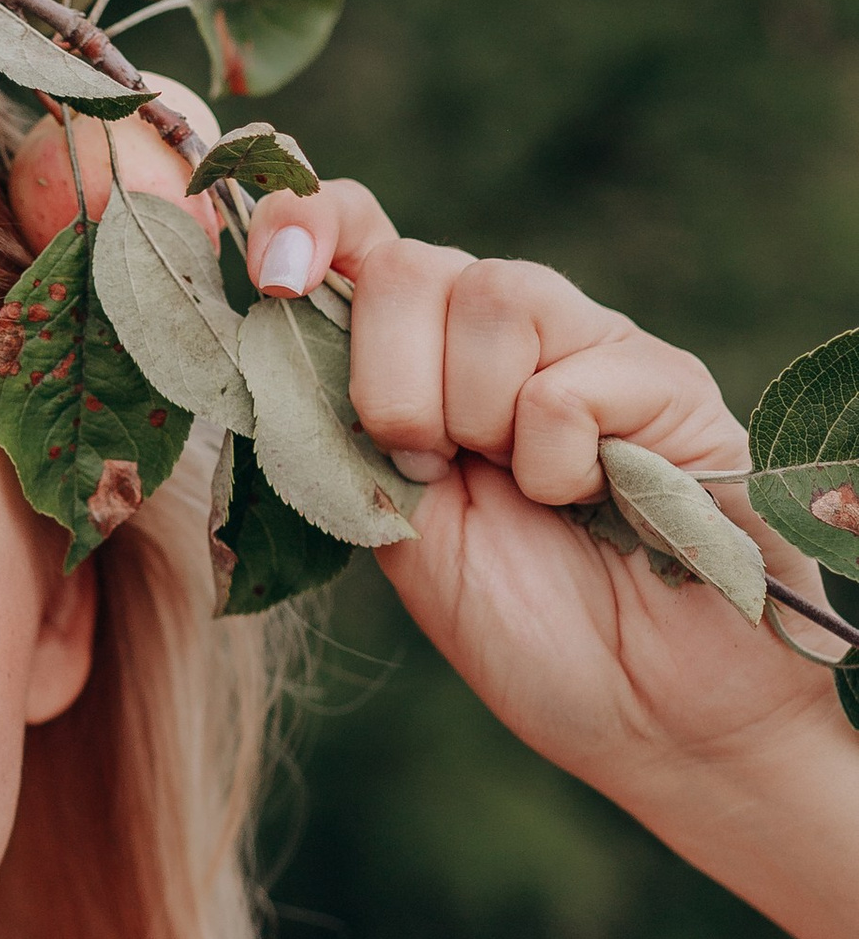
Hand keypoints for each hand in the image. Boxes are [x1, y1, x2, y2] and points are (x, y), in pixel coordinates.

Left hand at [241, 184, 838, 805]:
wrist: (645, 713)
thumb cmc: (522, 627)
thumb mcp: (398, 525)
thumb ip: (347, 429)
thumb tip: (274, 324)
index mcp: (430, 359)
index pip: (361, 235)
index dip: (305, 225)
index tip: (270, 277)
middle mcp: (513, 334)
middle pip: (413, 265)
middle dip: (390, 383)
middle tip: (434, 467)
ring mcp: (594, 347)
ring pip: (492, 298)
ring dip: (475, 419)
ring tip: (524, 494)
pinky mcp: (667, 383)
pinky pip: (564, 386)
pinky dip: (554, 465)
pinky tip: (591, 505)